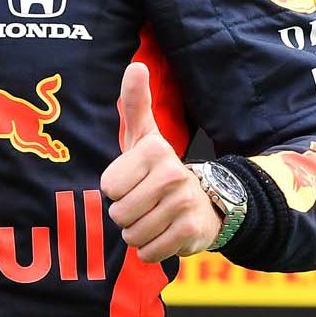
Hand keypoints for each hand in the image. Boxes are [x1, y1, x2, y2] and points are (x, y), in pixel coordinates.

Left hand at [100, 63, 220, 262]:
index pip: (109, 187)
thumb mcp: (145, 136)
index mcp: (154, 150)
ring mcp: (183, 203)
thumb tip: (136, 65)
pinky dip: (151, 249)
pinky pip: (148, 251)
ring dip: (137, 233)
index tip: (135, 181)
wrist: (207, 203)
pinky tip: (164, 234)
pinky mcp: (190, 232)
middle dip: (125, 215)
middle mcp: (172, 173)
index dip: (117, 190)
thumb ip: (135, 103)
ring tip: (154, 217)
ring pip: (132, 234)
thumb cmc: (160, 169)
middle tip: (145, 203)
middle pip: (118, 213)